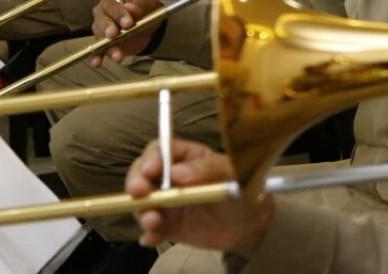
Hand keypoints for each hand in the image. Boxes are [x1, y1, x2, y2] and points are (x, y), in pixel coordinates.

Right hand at [89, 0, 162, 65]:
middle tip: (114, 35)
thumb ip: (140, 4)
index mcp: (111, 0)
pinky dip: (97, 57)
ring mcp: (101, 30)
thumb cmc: (146, 8)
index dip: (119, 14)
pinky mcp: (104, 44)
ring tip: (117, 55)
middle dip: (108, 29)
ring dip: (107, 47)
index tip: (128, 22)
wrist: (149, 24)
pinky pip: (98, 51)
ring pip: (100, 38)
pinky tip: (98, 62)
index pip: (111, 6)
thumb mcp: (148, 2)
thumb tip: (130, 7)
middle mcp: (102, 14)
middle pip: (101, 21)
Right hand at [128, 138, 273, 252]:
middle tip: (139, 193)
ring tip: (154, 221)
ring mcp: (168, 202)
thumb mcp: (234, 174)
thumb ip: (208, 169)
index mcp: (188, 158)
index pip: (161, 150)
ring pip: (142, 202)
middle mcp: (172, 178)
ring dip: (141, 211)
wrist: (251, 225)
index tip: (150, 171)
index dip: (151, 158)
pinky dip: (148, 233)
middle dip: (136, 181)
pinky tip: (153, 237)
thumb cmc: (245, 189)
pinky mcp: (168, 225)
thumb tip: (176, 173)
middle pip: (142, 173)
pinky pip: (151, 228)